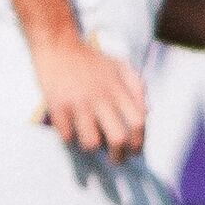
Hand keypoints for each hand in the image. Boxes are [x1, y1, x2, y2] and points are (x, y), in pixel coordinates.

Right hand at [29, 28, 151, 157]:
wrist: (58, 44)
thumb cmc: (92, 59)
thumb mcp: (121, 66)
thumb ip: (137, 88)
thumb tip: (147, 113)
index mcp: (118, 90)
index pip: (138, 123)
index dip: (139, 141)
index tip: (134, 151)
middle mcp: (100, 98)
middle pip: (118, 138)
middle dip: (119, 155)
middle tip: (116, 160)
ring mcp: (78, 103)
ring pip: (91, 142)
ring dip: (92, 148)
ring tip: (91, 144)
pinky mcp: (57, 106)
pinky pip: (66, 135)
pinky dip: (70, 139)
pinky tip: (71, 133)